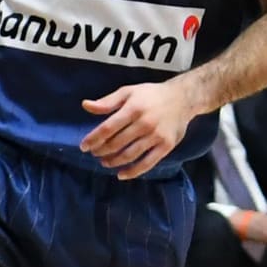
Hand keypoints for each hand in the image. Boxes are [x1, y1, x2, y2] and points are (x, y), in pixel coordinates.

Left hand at [80, 81, 198, 179]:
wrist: (182, 99)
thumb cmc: (151, 95)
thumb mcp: (128, 92)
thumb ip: (107, 102)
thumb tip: (85, 106)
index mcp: (133, 109)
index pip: (107, 128)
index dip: (93, 139)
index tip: (84, 146)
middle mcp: (145, 123)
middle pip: (117, 143)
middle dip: (102, 151)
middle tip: (95, 153)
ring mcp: (156, 136)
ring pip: (130, 155)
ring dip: (114, 162)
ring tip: (104, 162)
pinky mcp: (166, 146)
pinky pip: (147, 163)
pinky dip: (133, 172)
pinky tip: (121, 175)